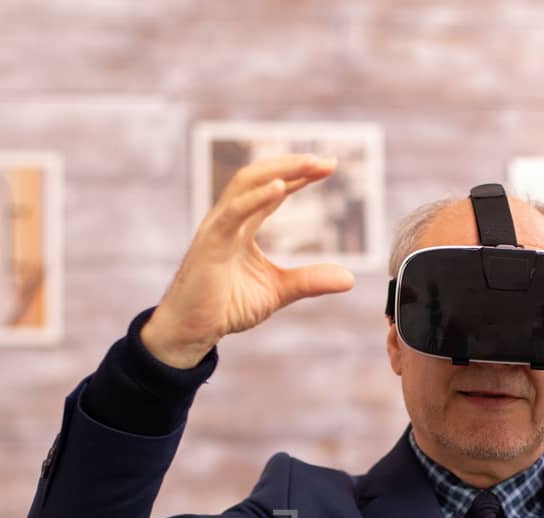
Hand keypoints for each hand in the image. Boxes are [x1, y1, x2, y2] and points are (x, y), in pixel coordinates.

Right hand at [141, 154, 355, 367]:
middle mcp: (229, 218)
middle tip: (328, 161)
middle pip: (260, 176)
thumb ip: (310, 281)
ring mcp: (217, 227)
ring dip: (280, 170)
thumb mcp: (278, 291)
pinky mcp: (210, 243)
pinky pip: (234, 213)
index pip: (273, 189)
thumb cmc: (226, 307)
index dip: (299, 175)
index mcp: (243, 225)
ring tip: (310, 164)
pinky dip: (257, 197)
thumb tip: (349, 278)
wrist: (193, 331)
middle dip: (293, 164)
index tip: (330, 165)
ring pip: (247, 183)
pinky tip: (280, 187)